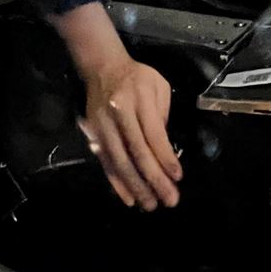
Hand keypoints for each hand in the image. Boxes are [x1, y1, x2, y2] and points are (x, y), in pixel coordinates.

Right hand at [78, 55, 181, 211]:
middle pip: (137, 152)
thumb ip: (163, 115)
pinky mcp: (93, 135)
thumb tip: (166, 148)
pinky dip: (117, 182)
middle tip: (169, 200)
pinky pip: (106, 163)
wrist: (102, 67)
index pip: (154, 135)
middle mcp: (119, 114)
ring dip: (136, 187)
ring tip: (150, 204)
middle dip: (154, 179)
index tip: (177, 177)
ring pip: (120, 162)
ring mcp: (103, 126)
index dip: (165, 158)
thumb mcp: (158, 86)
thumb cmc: (137, 76)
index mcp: (138, 99)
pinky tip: (129, 198)